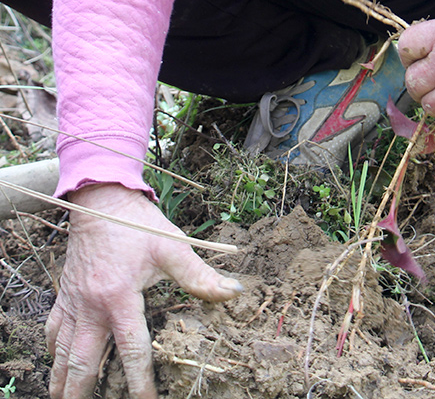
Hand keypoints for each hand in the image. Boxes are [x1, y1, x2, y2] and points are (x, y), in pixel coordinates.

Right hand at [45, 183, 242, 398]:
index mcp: (119, 298)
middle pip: (83, 363)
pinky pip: (54, 330)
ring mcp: (75, 302)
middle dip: (83, 392)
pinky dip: (54, 351)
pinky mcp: (65, 293)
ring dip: (64, 379)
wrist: (102, 200)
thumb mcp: (173, 246)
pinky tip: (58, 362)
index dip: (140, 381)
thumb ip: (200, 275)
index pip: (131, 350)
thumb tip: (234, 292)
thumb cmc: (139, 224)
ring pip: (62, 352)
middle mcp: (92, 306)